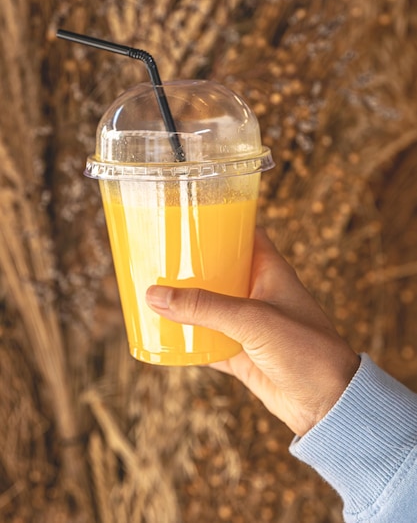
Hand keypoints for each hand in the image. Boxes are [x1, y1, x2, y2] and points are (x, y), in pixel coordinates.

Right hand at [146, 228, 359, 435]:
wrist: (329, 404)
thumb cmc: (305, 349)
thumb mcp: (252, 320)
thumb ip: (205, 307)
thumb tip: (155, 295)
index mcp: (270, 271)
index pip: (245, 235)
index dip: (221, 223)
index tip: (189, 216)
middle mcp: (258, 294)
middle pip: (220, 270)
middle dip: (192, 265)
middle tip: (159, 256)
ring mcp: (250, 325)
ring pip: (211, 307)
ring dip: (186, 303)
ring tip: (152, 292)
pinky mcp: (242, 355)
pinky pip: (208, 342)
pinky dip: (188, 340)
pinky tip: (164, 336)